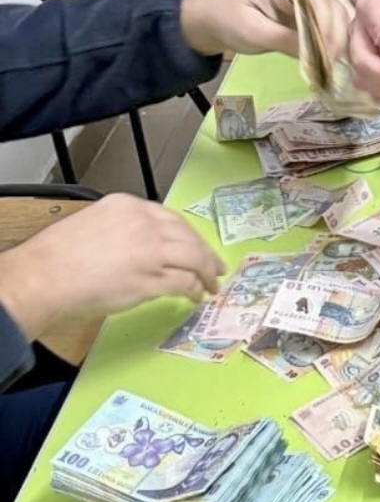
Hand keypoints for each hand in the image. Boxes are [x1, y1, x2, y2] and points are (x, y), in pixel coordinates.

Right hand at [0, 195, 225, 341]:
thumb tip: (139, 244)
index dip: (188, 235)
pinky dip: (194, 289)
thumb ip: (123, 227)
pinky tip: (195, 296)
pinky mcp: (153, 278)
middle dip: (205, 252)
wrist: (43, 277)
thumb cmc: (58, 256)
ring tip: (212, 284)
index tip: (196, 244)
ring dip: (207, 272)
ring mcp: (153, 251)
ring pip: (194, 258)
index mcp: (129, 206)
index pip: (171, 218)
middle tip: (215, 265)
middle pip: (188, 236)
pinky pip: (184, 282)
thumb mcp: (94, 222)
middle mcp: (146, 224)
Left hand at [180, 0, 343, 57]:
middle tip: (333, 62)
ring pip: (337, 12)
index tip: (328, 52)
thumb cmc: (227, 22)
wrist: (213, 21)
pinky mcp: (307, 13)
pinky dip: (336, 36)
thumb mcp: (252, 32)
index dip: (327, 24)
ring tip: (336, 60)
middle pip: (332, 4)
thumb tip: (315, 54)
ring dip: (341, 35)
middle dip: (337, 33)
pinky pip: (329, 21)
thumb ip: (283, 39)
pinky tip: (336, 54)